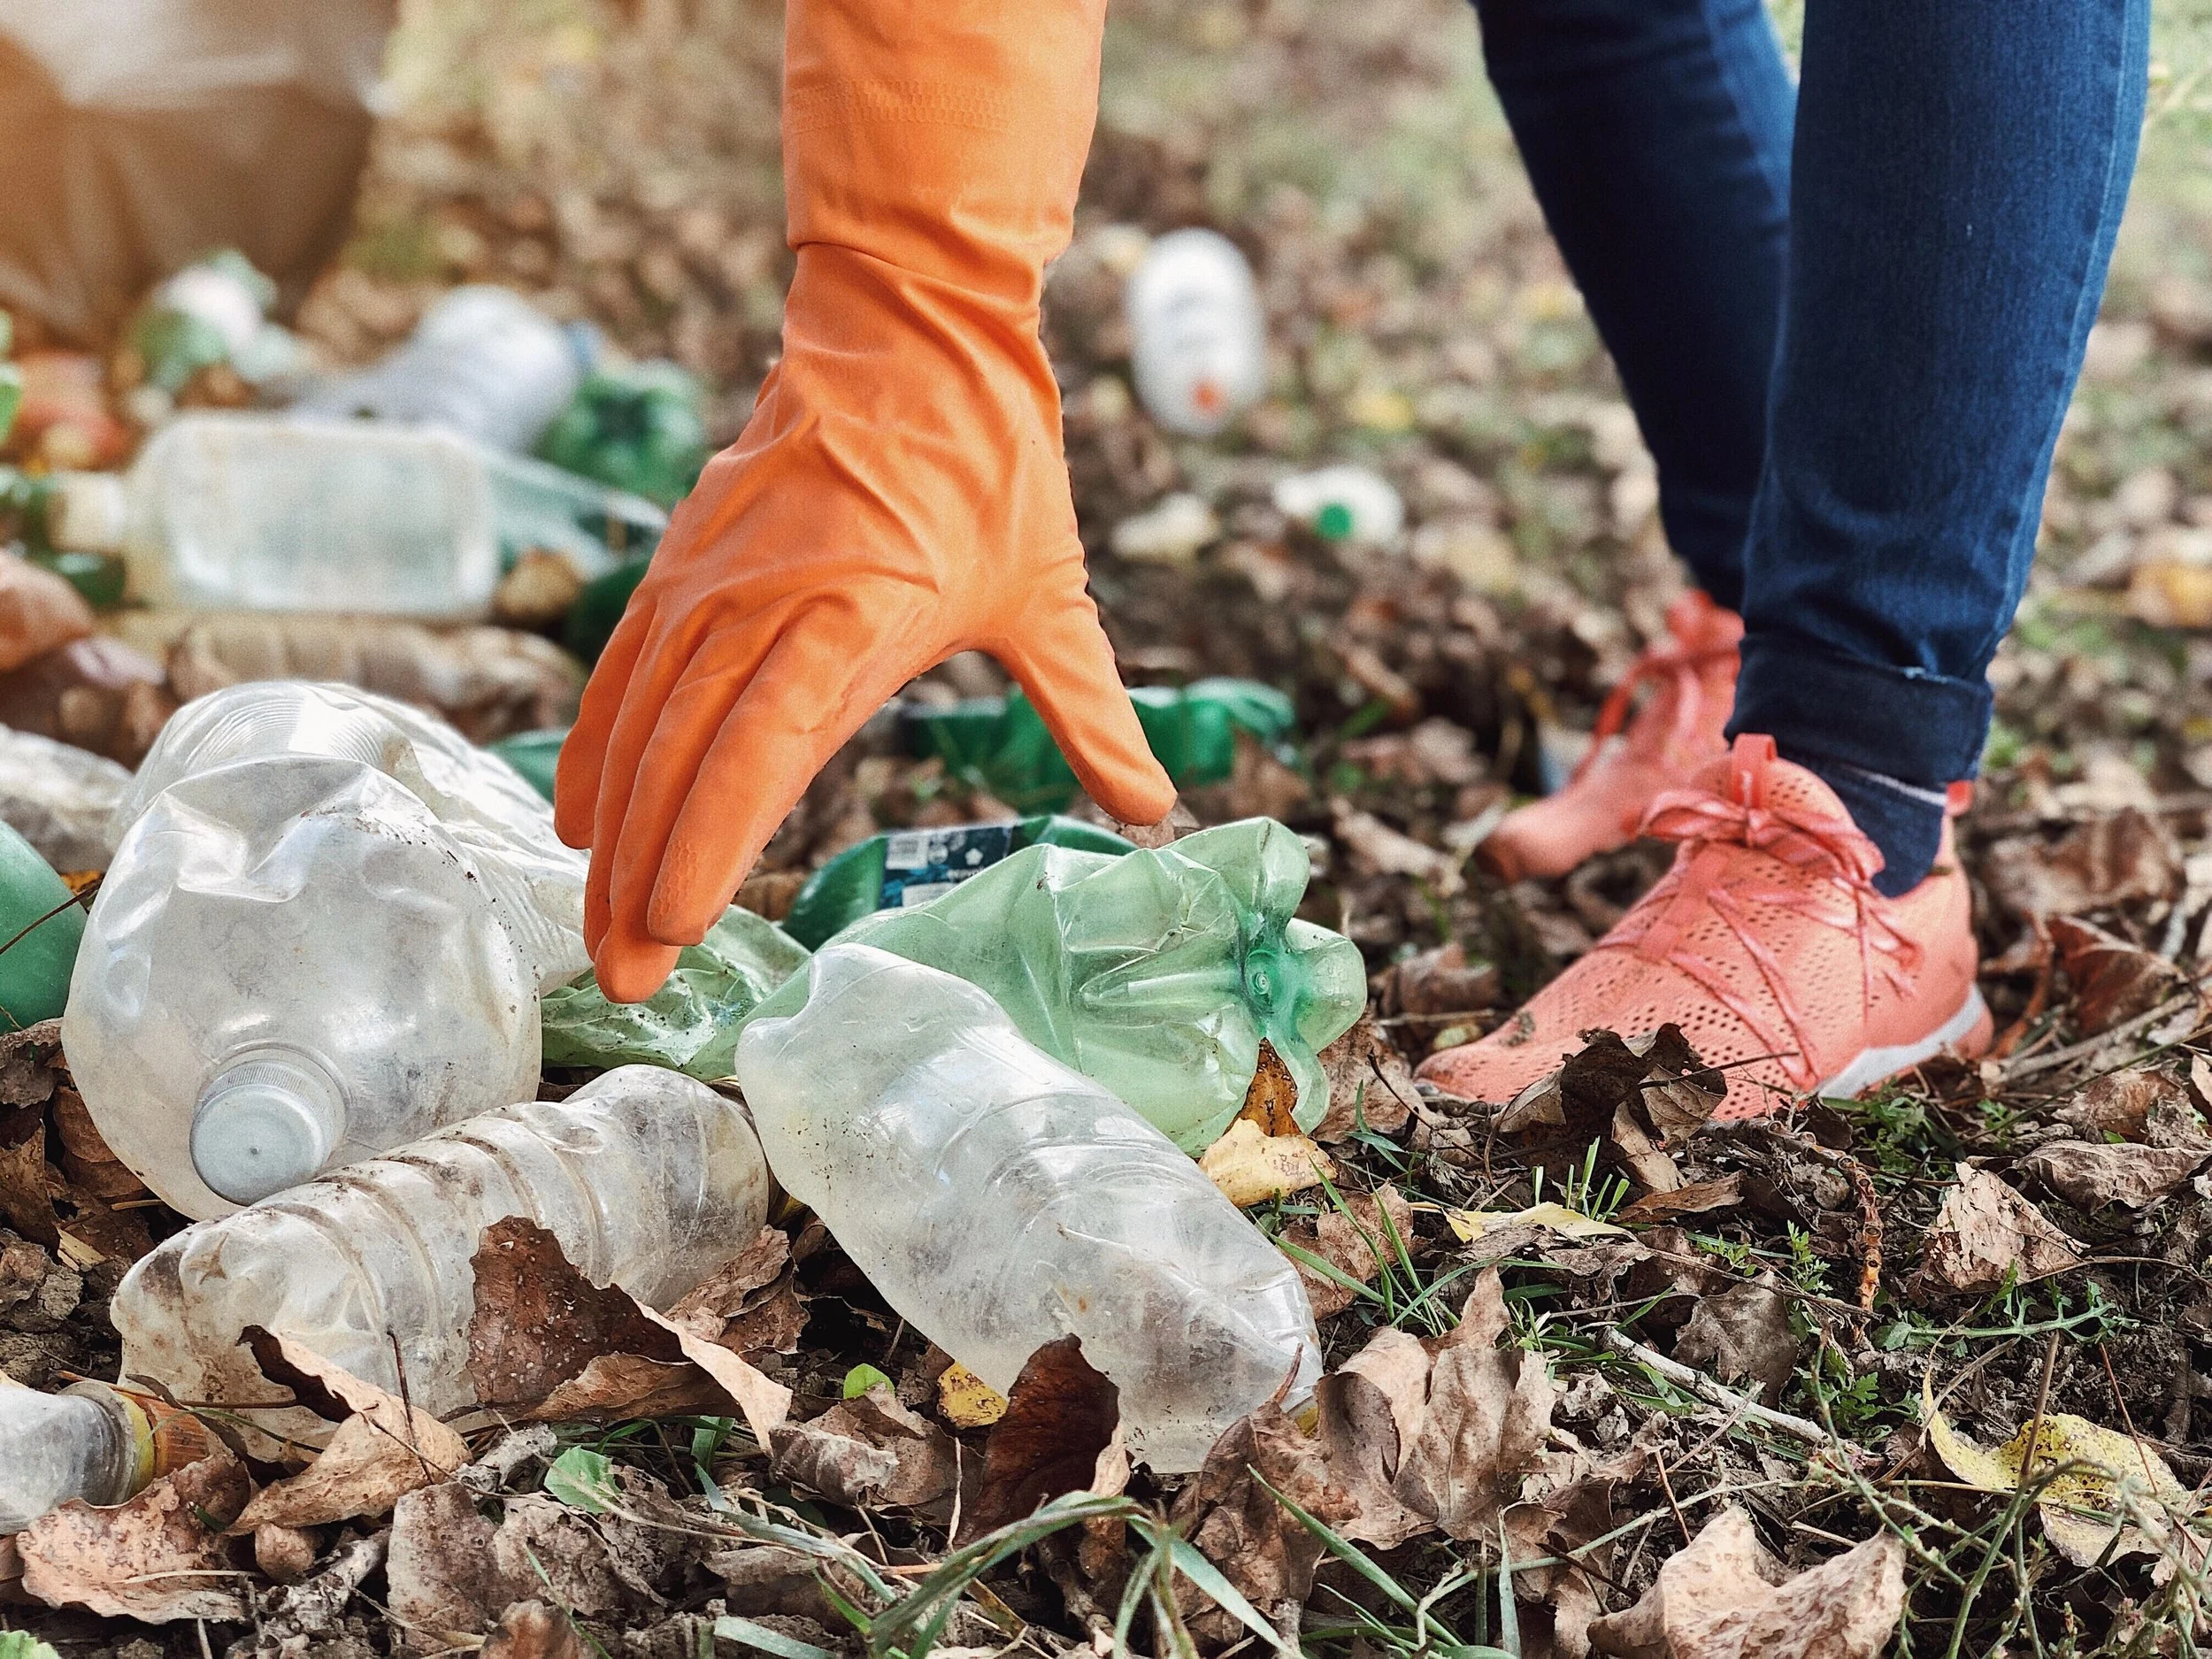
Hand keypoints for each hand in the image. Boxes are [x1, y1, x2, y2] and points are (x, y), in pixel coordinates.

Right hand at [555, 72, 1173, 1000]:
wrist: (912, 326)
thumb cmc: (991, 463)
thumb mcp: (1050, 592)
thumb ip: (1090, 711)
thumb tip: (1155, 812)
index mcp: (851, 618)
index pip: (759, 752)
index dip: (709, 842)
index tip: (677, 927)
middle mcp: (760, 605)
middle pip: (679, 761)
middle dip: (642, 879)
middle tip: (626, 981)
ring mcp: (709, 582)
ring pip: (638, 727)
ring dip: (611, 834)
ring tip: (601, 928)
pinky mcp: (682, 563)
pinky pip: (622, 672)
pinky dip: (596, 747)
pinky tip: (577, 816)